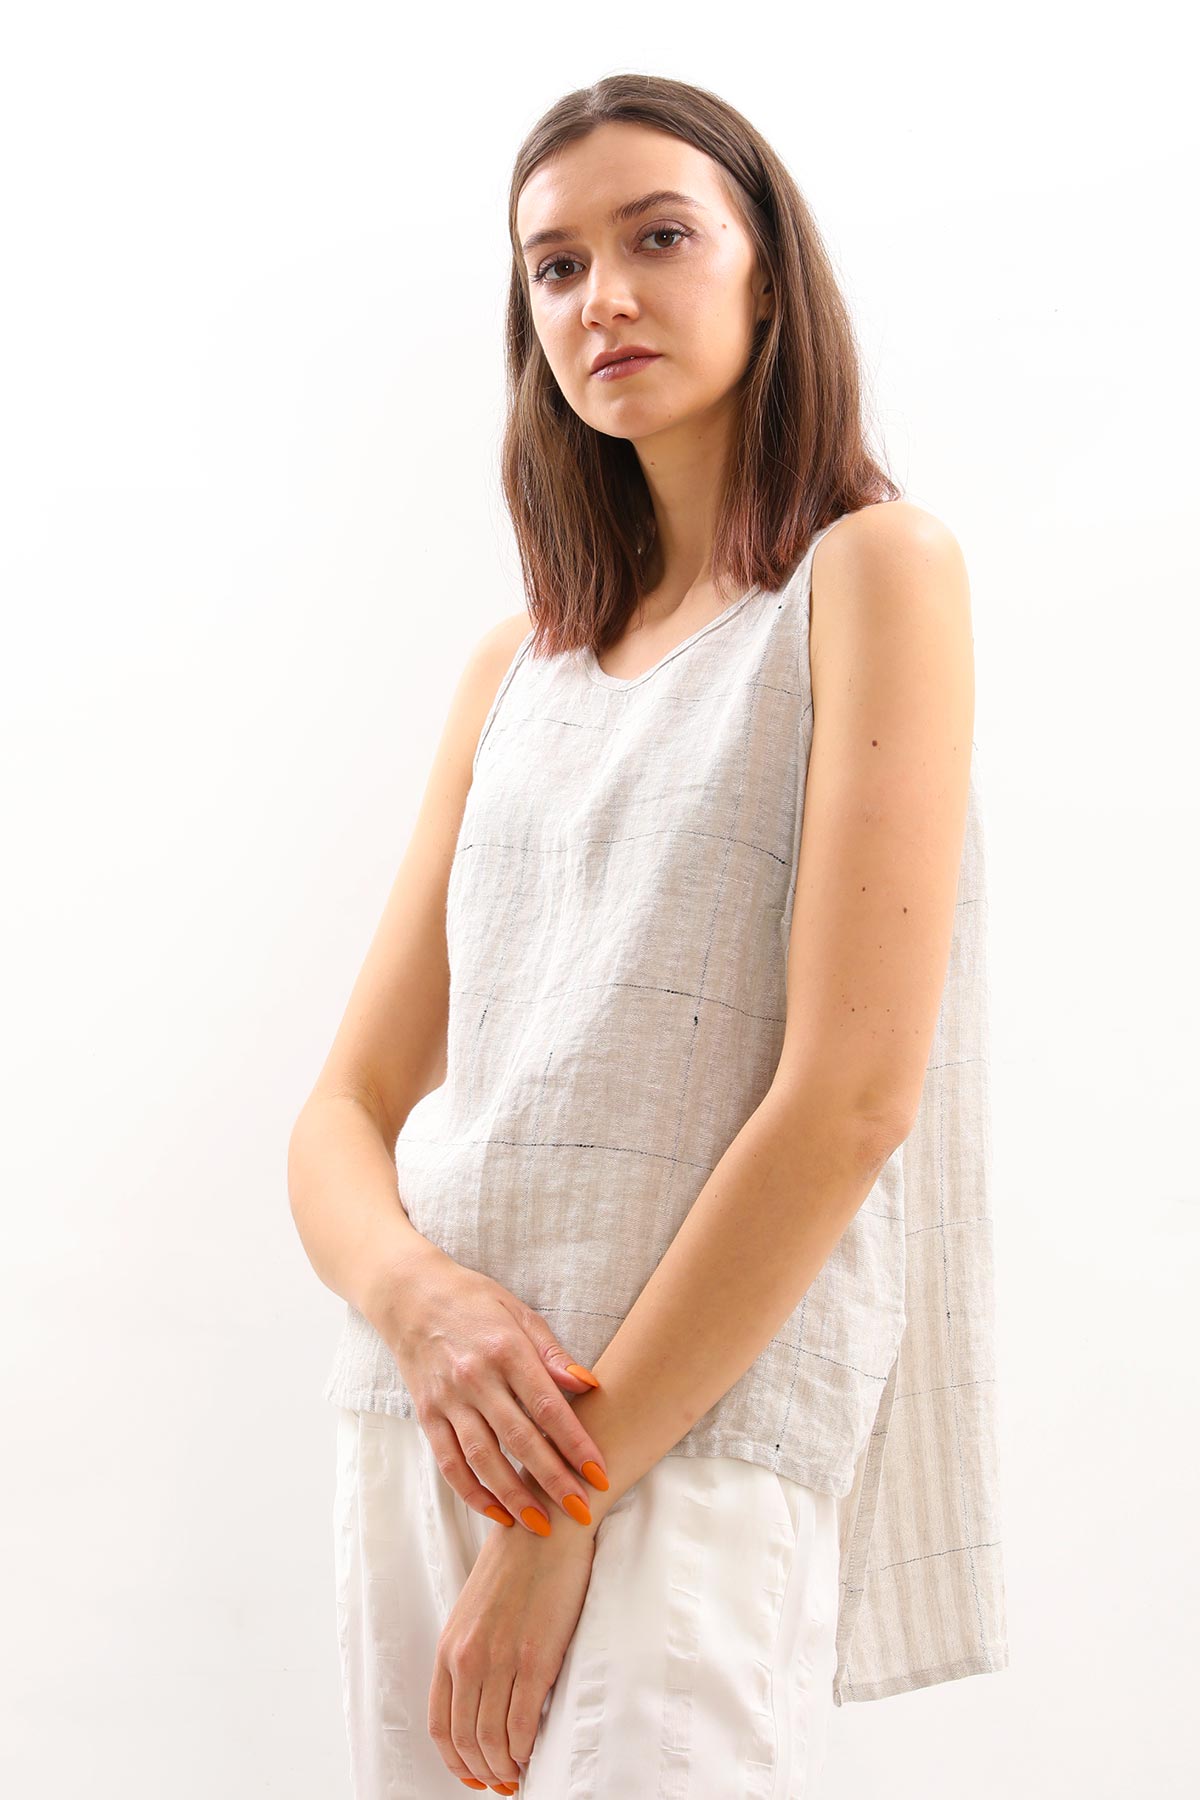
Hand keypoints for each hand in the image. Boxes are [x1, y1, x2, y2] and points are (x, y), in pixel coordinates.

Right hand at [370, 1239, 610, 1537]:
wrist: (410, 1294)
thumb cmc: (474, 1301)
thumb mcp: (519, 1313)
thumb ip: (552, 1354)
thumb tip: (589, 1386)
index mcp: (506, 1350)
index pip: (547, 1407)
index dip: (575, 1444)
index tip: (600, 1474)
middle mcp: (476, 1378)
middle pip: (520, 1440)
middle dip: (553, 1481)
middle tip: (581, 1512)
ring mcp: (448, 1399)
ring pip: (483, 1459)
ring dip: (514, 1497)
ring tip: (542, 1526)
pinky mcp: (427, 1415)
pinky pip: (449, 1462)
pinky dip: (472, 1492)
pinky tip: (496, 1512)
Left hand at [427, 1475, 595, 1789]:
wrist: (546, 1526)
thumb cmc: (516, 1564)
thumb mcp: (476, 1610)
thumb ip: (471, 1651)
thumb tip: (480, 1697)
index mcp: (449, 1646)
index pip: (440, 1725)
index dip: (455, 1759)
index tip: (472, 1774)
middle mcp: (467, 1657)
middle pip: (464, 1739)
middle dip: (482, 1771)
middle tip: (501, 1782)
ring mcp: (500, 1659)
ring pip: (491, 1740)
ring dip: (504, 1767)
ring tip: (518, 1774)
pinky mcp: (535, 1658)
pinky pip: (522, 1724)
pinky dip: (525, 1749)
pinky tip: (533, 1752)